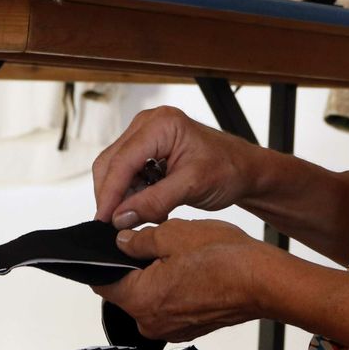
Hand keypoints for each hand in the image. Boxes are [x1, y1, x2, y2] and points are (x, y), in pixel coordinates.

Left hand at [92, 219, 278, 342]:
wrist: (266, 282)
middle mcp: (152, 322)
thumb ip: (139, 239)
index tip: (117, 245)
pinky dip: (177, 288)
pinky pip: (172, 305)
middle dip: (136, 266)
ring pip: (151, 297)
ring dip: (158, 276)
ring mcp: (173, 329)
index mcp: (141, 300)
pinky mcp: (191, 328)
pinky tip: (196, 270)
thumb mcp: (174, 233)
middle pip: (127, 291)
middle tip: (160, 243)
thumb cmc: (226, 259)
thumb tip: (122, 241)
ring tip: (183, 255)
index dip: (105, 259)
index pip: (102, 282)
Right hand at [93, 107, 258, 228]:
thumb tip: (121, 216)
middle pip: (111, 163)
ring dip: (124, 197)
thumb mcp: (193, 186)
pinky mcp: (147, 149)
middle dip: (113, 196)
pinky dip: (132, 194)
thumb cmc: (229, 168)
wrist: (245, 169)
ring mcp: (146, 135)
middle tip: (120, 225)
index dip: (110, 194)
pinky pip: (127, 173)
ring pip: (115, 170)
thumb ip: (155, 201)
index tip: (103, 221)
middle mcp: (148, 124)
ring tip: (145, 216)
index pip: (121, 161)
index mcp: (161, 124)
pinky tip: (149, 208)